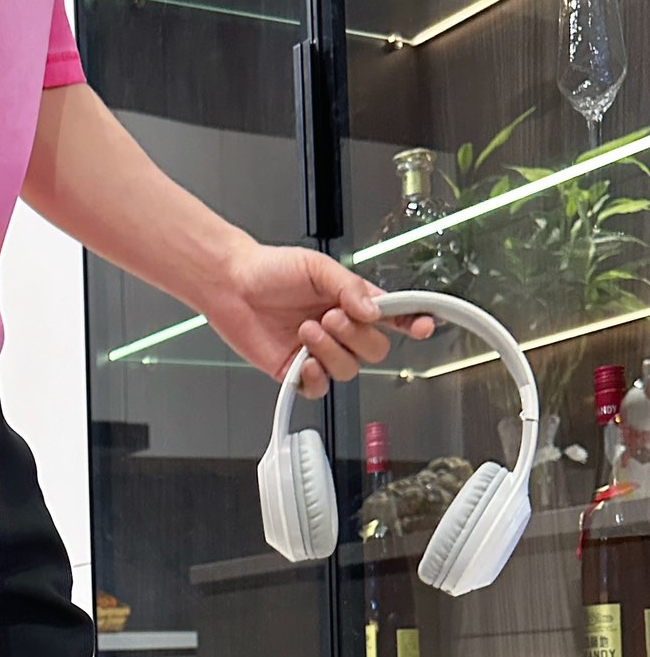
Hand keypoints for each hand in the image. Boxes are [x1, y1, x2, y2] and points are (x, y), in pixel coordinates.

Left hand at [209, 241, 436, 398]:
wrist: (232, 285)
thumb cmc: (271, 270)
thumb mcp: (317, 267)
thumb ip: (350, 288)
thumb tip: (376, 311)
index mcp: (352, 302)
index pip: (393, 317)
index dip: (413, 323)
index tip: (425, 326)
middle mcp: (340, 330)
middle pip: (375, 351)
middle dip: (356, 337)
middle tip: (330, 317)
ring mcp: (319, 353)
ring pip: (349, 370)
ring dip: (332, 351)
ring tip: (306, 329)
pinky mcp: (296, 372)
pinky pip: (320, 389)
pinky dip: (316, 377)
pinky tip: (304, 359)